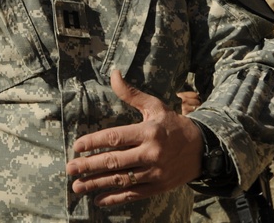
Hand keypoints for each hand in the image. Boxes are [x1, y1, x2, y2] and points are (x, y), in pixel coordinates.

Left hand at [65, 70, 203, 206]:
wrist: (203, 148)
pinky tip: (99, 200)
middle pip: (115, 161)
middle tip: (70, 168)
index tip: (77, 146)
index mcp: (148, 132)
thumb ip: (131, 94)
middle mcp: (151, 153)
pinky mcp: (159, 186)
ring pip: (121, 180)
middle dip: (90, 166)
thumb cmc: (173, 124)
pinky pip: (134, 194)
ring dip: (97, 184)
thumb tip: (114, 73)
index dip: (94, 142)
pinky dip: (116, 198)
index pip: (115, 137)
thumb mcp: (155, 106)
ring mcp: (155, 172)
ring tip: (77, 186)